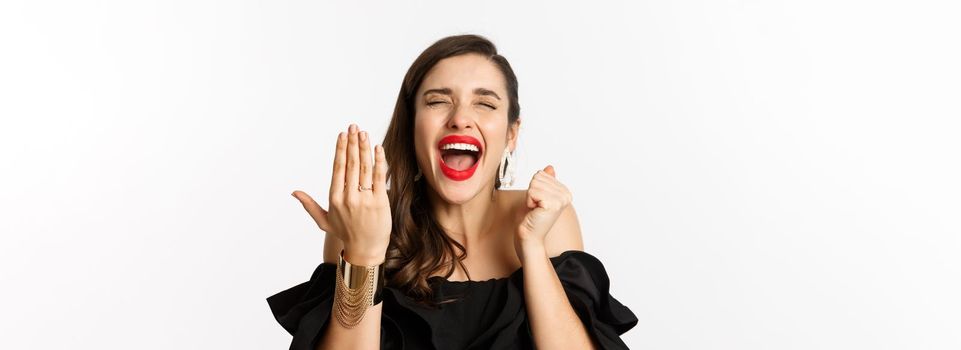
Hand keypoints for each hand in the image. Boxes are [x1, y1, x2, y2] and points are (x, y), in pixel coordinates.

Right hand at [291, 123, 391, 264]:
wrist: (365, 251)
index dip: (340, 150)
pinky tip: (378, 148)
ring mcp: (364, 200)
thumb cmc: (346, 234)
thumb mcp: (324, 221)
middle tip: (353, 127)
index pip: (338, 169)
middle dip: (352, 143)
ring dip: (364, 148)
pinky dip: (379, 162)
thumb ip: (309, 205)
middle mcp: (348, 198)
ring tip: (363, 133)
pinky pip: (379, 178)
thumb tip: (294, 193)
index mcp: (334, 198)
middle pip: (351, 164)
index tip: (342, 135)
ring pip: (364, 168)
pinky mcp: (380, 202)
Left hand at [515, 165, 572, 253]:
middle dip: (532, 192)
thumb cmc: (531, 216)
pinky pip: (532, 191)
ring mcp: (561, 199)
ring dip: (530, 197)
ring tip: (535, 209)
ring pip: (534, 183)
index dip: (534, 188)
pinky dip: (529, 201)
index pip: (542, 174)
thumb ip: (546, 181)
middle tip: (536, 206)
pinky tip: (534, 211)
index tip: (538, 202)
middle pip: (538, 177)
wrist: (529, 234)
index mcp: (564, 191)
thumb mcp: (538, 194)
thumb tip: (550, 167)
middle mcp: (566, 195)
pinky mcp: (553, 204)